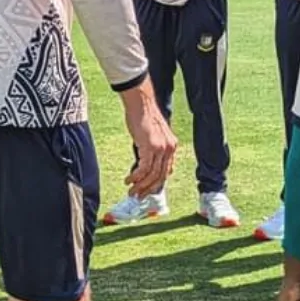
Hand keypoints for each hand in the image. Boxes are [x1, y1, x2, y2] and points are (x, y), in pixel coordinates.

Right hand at [120, 78, 177, 197]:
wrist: (141, 104)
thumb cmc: (143, 117)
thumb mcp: (153, 136)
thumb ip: (153, 150)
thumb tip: (146, 166)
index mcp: (172, 146)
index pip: (166, 170)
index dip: (157, 183)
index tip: (147, 191)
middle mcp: (170, 148)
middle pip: (161, 176)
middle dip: (148, 189)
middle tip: (138, 196)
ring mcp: (162, 148)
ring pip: (153, 175)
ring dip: (141, 186)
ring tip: (131, 191)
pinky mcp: (151, 147)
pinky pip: (144, 169)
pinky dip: (136, 177)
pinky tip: (128, 180)